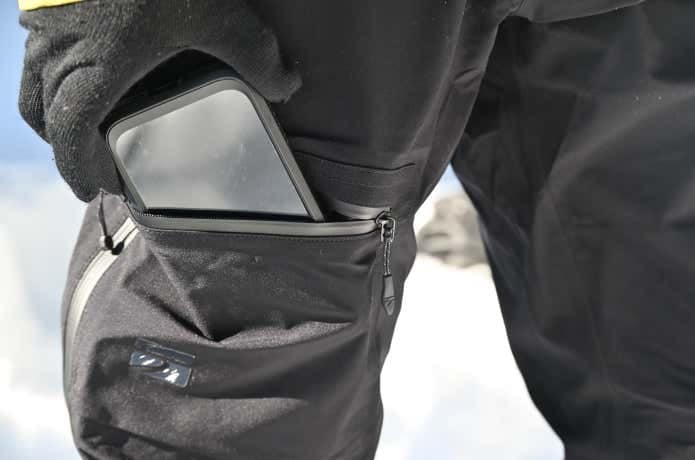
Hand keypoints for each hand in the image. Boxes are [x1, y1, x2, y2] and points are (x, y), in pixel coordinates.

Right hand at [19, 0, 299, 200]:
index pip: (68, 133)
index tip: (91, 190)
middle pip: (44, 117)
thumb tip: (290, 85)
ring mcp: (45, 26)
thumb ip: (259, 55)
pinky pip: (33, 56)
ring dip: (53, 115)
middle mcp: (60, 51)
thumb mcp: (222, 15)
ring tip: (88, 127)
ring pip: (32, 86)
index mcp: (97, 66)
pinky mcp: (44, 4)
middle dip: (67, 149)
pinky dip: (50, 79)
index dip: (75, 168)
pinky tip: (84, 73)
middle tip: (98, 166)